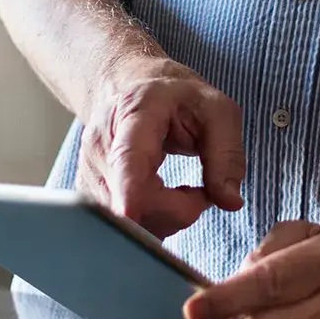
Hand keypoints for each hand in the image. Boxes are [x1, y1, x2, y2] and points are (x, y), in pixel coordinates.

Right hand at [77, 57, 244, 237]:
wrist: (135, 91)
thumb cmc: (178, 100)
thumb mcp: (217, 112)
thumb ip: (227, 155)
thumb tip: (230, 202)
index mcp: (134, 115)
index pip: (128, 157)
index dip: (129, 187)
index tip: (131, 211)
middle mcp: (100, 145)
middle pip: (134, 203)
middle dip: (178, 210)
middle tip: (200, 191)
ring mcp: (90, 174)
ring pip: (129, 222)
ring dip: (165, 218)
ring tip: (179, 190)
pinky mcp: (89, 196)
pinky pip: (123, 227)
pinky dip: (150, 223)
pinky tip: (159, 199)